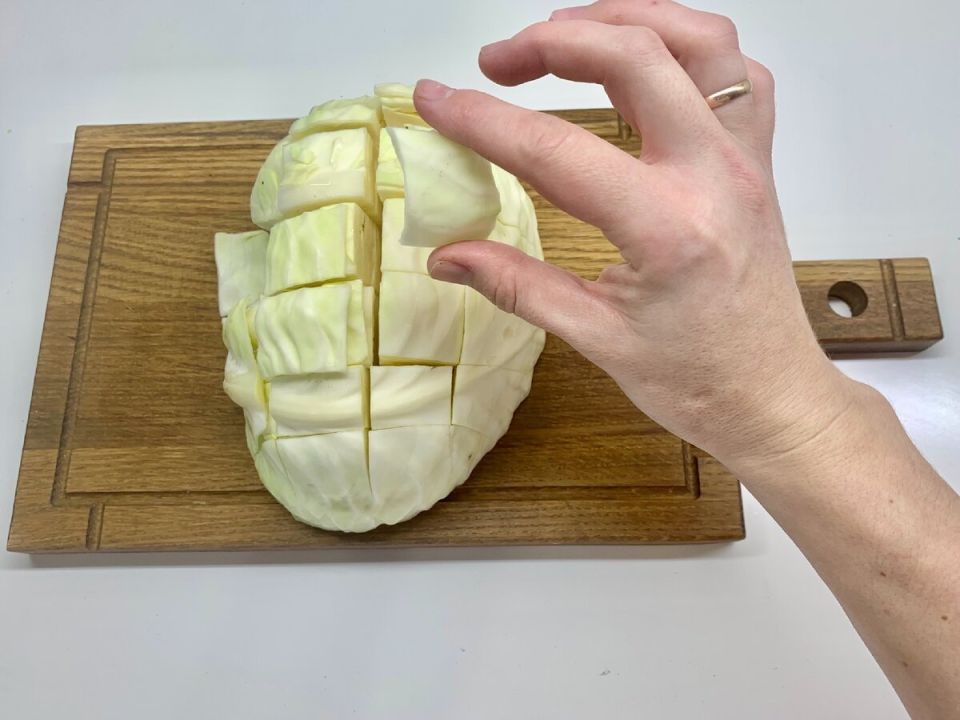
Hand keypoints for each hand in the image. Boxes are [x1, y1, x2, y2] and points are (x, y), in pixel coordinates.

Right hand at [414, 0, 856, 468]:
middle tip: (496, 63)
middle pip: (635, 56)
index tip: (434, 101)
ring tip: (565, 36)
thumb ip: (516, 286)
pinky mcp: (756, 159)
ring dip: (626, 19)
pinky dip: (684, 46)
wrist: (771, 395)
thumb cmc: (696, 379)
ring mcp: (744, 159)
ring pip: (698, 40)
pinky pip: (734, 71)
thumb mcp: (596, 339)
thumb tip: (446, 257)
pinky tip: (642, 62)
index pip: (555, 152)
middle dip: (551, 42)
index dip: (482, 120)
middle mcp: (714, 175)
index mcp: (666, 229)